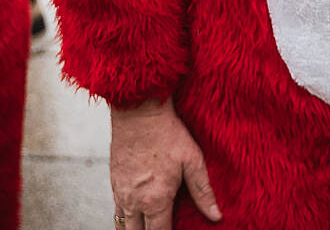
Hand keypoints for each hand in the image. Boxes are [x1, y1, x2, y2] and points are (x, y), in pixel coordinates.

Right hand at [110, 98, 221, 228]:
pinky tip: (136, 215)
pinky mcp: (113, 182)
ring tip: (149, 227)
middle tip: (163, 228)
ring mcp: (120, 193)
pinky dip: (125, 218)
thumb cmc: (168, 133)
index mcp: (155, 200)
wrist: (138, 111)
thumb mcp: (193, 161)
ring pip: (124, 226)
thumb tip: (216, 216)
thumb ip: (203, 192)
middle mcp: (134, 201)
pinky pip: (116, 210)